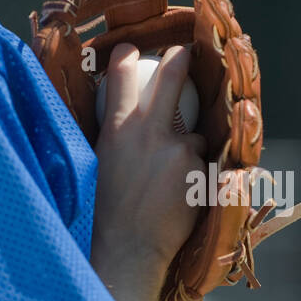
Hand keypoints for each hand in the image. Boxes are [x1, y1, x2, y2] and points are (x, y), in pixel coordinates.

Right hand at [91, 44, 205, 291]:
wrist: (127, 250)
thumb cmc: (104, 213)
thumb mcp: (98, 165)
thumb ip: (114, 138)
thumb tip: (121, 121)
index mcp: (116, 129)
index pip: (121, 76)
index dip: (127, 58)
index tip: (131, 51)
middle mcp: (148, 131)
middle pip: (171, 78)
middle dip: (178, 60)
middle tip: (183, 54)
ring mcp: (178, 149)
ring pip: (193, 137)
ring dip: (186, 151)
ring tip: (166, 183)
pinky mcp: (199, 170)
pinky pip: (202, 167)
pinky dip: (195, 178)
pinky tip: (178, 200)